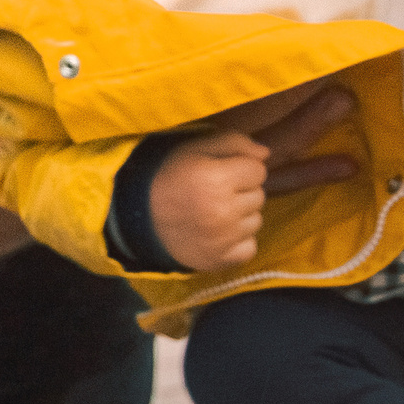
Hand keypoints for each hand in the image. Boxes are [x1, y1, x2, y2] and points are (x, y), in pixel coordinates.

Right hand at [150, 83, 357, 271]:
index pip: (258, 171)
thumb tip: (265, 154)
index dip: (240, 168)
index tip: (220, 173)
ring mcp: (222, 239)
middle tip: (213, 193)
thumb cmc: (169, 178)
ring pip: (256, 221)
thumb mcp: (195, 148)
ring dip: (240, 216)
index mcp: (215, 179)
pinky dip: (238, 241)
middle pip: (259, 196)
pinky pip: (250, 247)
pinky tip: (218, 233)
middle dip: (241, 191)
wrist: (139, 218)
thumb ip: (233, 142)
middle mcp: (221, 211)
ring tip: (213, 212)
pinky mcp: (220, 260)